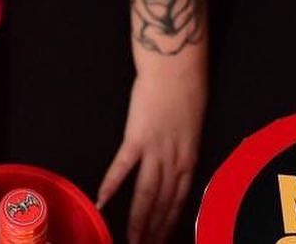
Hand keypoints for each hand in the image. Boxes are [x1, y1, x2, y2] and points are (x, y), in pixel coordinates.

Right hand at [97, 60, 205, 243]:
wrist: (177, 69)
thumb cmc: (187, 91)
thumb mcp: (193, 126)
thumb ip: (184, 148)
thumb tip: (176, 166)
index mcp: (189, 158)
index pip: (179, 201)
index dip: (169, 223)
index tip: (161, 240)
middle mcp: (174, 161)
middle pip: (163, 203)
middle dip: (154, 230)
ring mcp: (155, 151)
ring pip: (146, 194)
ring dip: (138, 220)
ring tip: (130, 240)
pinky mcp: (136, 137)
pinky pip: (123, 167)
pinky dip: (112, 185)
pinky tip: (102, 201)